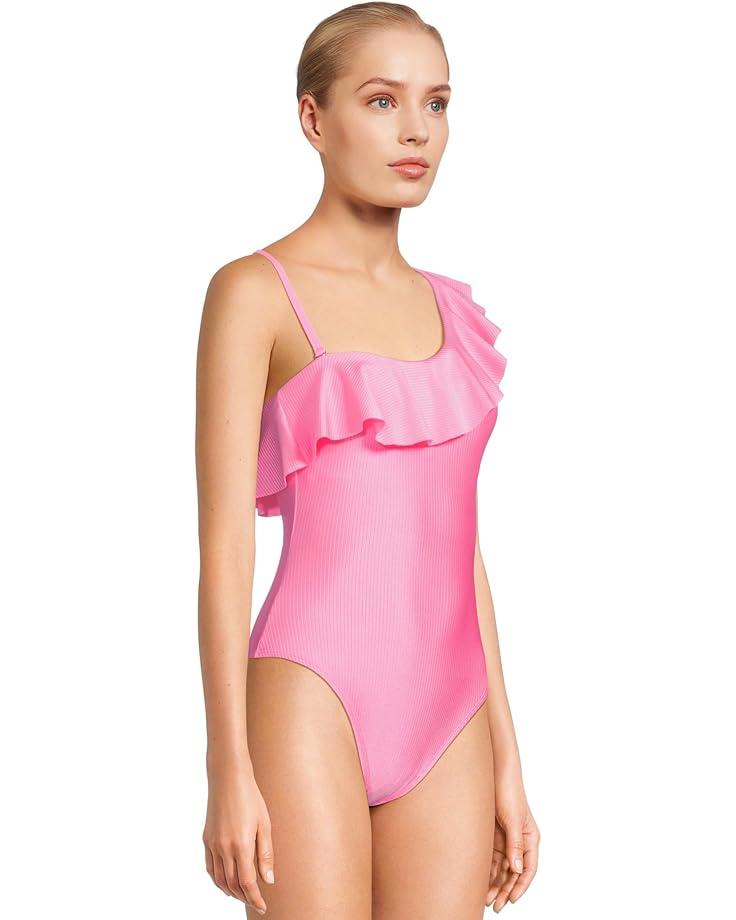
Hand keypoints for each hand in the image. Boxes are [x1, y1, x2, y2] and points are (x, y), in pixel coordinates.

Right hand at [202, 765, 274, 913]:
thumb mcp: (264, 824)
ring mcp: (212, 844)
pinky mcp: (206, 839)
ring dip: (231, 891)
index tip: (262, 906)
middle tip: (255, 901)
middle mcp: (224, 848)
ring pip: (219, 879)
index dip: (255, 898)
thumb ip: (265, 854)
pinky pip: (210, 867)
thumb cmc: (250, 798)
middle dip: (244, 897)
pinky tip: (226, 881)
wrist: (228, 778)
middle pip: (233, 884)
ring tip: (242, 895)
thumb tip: (268, 880)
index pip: (247, 883)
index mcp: (241, 845)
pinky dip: (218, 880)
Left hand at [485, 776, 539, 910]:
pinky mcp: (493, 836)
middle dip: (504, 890)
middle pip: (513, 872)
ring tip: (484, 898)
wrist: (494, 772)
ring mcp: (506, 839)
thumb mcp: (512, 819)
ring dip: (494, 883)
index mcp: (530, 838)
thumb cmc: (508, 791)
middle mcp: (519, 842)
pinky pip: (491, 858)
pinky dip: (487, 870)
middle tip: (494, 905)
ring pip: (501, 868)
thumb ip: (515, 844)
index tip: (510, 900)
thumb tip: (516, 868)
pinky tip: (479, 881)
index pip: (528, 869)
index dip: (520, 886)